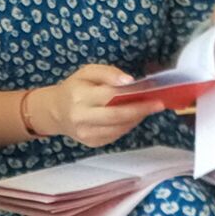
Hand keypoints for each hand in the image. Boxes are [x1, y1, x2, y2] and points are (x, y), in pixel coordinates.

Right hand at [25, 62, 150, 147]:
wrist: (56, 112)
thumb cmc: (75, 88)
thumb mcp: (87, 72)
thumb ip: (108, 73)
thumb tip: (129, 81)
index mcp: (79, 96)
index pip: (110, 96)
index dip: (132, 95)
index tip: (151, 93)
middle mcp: (81, 117)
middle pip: (116, 116)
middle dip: (140, 111)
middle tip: (158, 105)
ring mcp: (86, 134)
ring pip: (119, 128)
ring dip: (136, 118)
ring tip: (147, 109)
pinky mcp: (92, 143)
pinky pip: (116, 135)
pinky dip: (127, 126)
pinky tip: (132, 117)